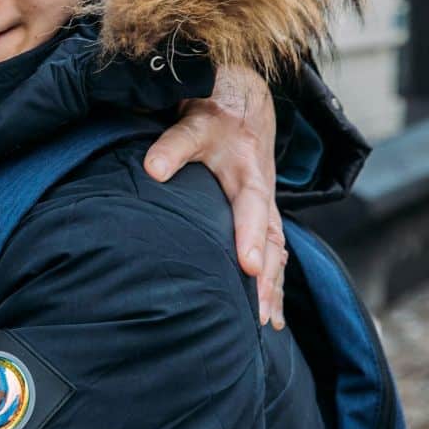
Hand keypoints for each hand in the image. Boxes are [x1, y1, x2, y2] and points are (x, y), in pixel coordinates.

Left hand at [143, 64, 286, 327]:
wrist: (244, 103)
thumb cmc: (213, 115)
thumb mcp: (194, 123)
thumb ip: (172, 145)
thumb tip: (151, 170)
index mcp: (249, 174)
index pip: (250, 208)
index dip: (249, 236)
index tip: (248, 267)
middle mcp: (263, 195)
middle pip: (270, 240)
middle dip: (266, 278)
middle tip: (259, 313)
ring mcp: (266, 209)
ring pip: (276, 253)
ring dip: (273, 289)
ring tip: (266, 324)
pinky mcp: (263, 219)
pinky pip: (276, 256)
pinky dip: (276, 287)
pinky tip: (274, 321)